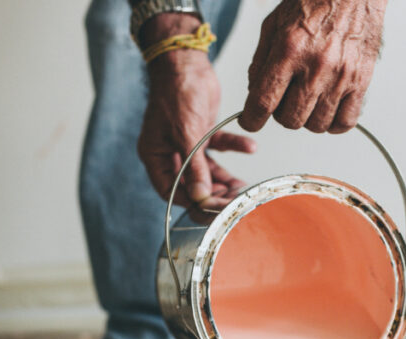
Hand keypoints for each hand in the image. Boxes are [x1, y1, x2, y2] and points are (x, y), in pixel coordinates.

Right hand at [137, 17, 254, 222]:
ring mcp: (186, 144)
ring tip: (244, 186)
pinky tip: (250, 148)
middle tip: (234, 201)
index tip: (213, 210)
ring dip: (226, 179)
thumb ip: (195, 167)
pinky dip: (234, 148)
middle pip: (191, 185)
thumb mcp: (186, 133)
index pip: (170, 191)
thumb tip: (202, 198)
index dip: (191, 203)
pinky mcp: (202, 133)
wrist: (185, 60)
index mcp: (155, 156)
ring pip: (207, 171)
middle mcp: (169, 153)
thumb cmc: (176, 92)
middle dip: (213, 194)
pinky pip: (219, 148)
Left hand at [239, 0, 386, 133]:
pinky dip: (333, 123)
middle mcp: (316, 66)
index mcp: (290, 50)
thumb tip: (254, 94)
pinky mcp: (361, 80)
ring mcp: (341, 76)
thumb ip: (260, 61)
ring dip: (307, 118)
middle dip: (281, 114)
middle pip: (290, 120)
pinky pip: (345, 122)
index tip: (250, 121)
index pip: (264, 102)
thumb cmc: (314, 3)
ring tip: (308, 99)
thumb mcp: (274, 24)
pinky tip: (327, 108)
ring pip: (316, 125)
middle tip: (285, 99)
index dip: (252, 119)